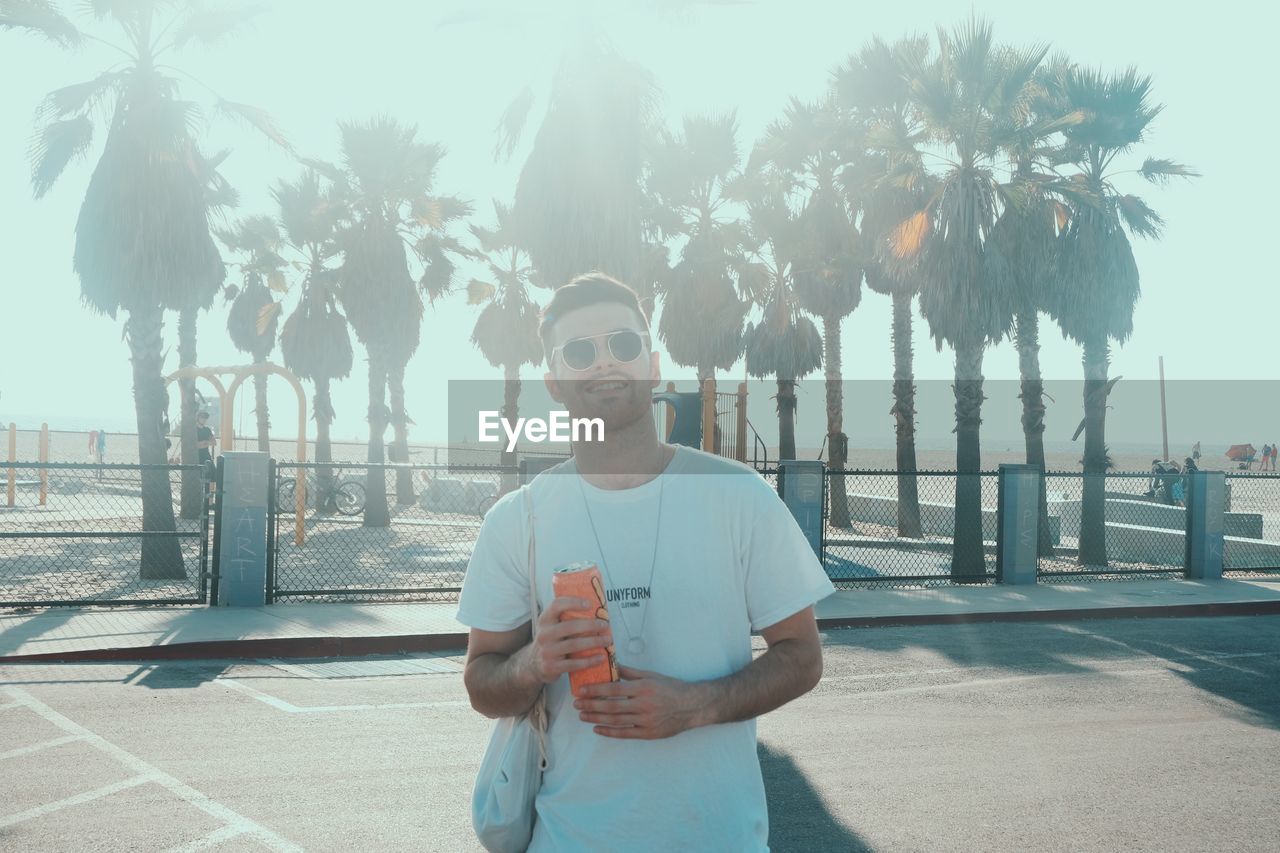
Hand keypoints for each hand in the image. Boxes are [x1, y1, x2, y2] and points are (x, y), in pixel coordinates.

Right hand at [523, 596, 612, 684]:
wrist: (533, 664)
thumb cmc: (551, 640)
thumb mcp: (552, 626)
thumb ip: (567, 618)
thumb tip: (597, 609)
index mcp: (545, 620)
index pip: (557, 605)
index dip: (573, 602)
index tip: (590, 604)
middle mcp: (544, 634)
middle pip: (570, 626)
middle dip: (591, 625)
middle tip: (605, 625)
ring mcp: (547, 651)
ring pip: (574, 645)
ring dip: (594, 642)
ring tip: (608, 641)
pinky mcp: (551, 667)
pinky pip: (574, 664)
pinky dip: (590, 661)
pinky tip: (601, 657)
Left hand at [573, 665, 708, 739]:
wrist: (692, 706)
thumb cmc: (671, 688)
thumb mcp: (651, 676)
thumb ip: (630, 672)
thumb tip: (612, 663)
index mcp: (643, 688)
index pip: (614, 690)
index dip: (595, 690)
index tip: (582, 690)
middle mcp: (644, 705)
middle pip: (611, 706)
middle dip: (591, 705)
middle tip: (576, 703)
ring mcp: (646, 721)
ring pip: (615, 720)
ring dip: (596, 718)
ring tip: (582, 715)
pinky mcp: (648, 733)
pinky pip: (625, 733)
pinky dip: (609, 731)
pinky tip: (597, 728)